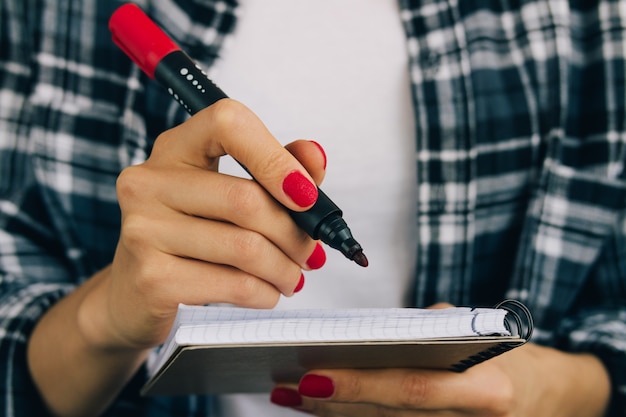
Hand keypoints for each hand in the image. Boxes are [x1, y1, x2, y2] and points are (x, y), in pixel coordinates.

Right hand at [80, 99, 327, 350]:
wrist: (135, 294)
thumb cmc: (193, 236)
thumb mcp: (231, 192)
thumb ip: (277, 167)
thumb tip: (315, 156)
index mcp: (175, 148)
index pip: (228, 123)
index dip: (276, 157)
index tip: (306, 195)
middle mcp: (150, 182)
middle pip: (246, 199)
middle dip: (294, 233)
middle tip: (309, 252)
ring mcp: (144, 230)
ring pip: (246, 248)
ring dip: (285, 268)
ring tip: (292, 276)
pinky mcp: (152, 278)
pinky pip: (234, 285)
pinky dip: (265, 293)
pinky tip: (268, 293)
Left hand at [270, 343, 610, 416]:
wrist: (556, 395)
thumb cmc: (513, 352)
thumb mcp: (480, 330)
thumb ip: (428, 332)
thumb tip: (368, 336)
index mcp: (487, 389)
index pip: (411, 388)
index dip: (359, 387)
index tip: (312, 377)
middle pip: (391, 416)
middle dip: (334, 405)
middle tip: (286, 389)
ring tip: (292, 399)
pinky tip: (328, 411)